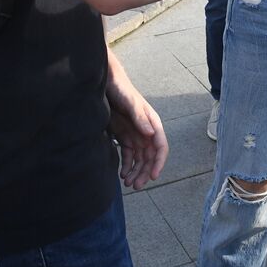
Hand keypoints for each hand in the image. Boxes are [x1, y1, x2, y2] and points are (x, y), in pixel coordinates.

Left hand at [105, 54, 167, 188]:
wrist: (105, 81)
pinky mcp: (123, 135)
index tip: (153, 176)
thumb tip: (151, 135)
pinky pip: (128, 155)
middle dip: (145, 172)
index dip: (158, 162)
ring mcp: (134, 133)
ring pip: (139, 158)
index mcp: (151, 122)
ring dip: (136, 171)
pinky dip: (127, 166)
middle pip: (149, 156)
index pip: (160, 146)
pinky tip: (122, 174)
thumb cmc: (120, 89)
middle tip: (136, 185)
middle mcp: (145, 130)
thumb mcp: (130, 102)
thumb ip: (140, 117)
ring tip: (128, 183)